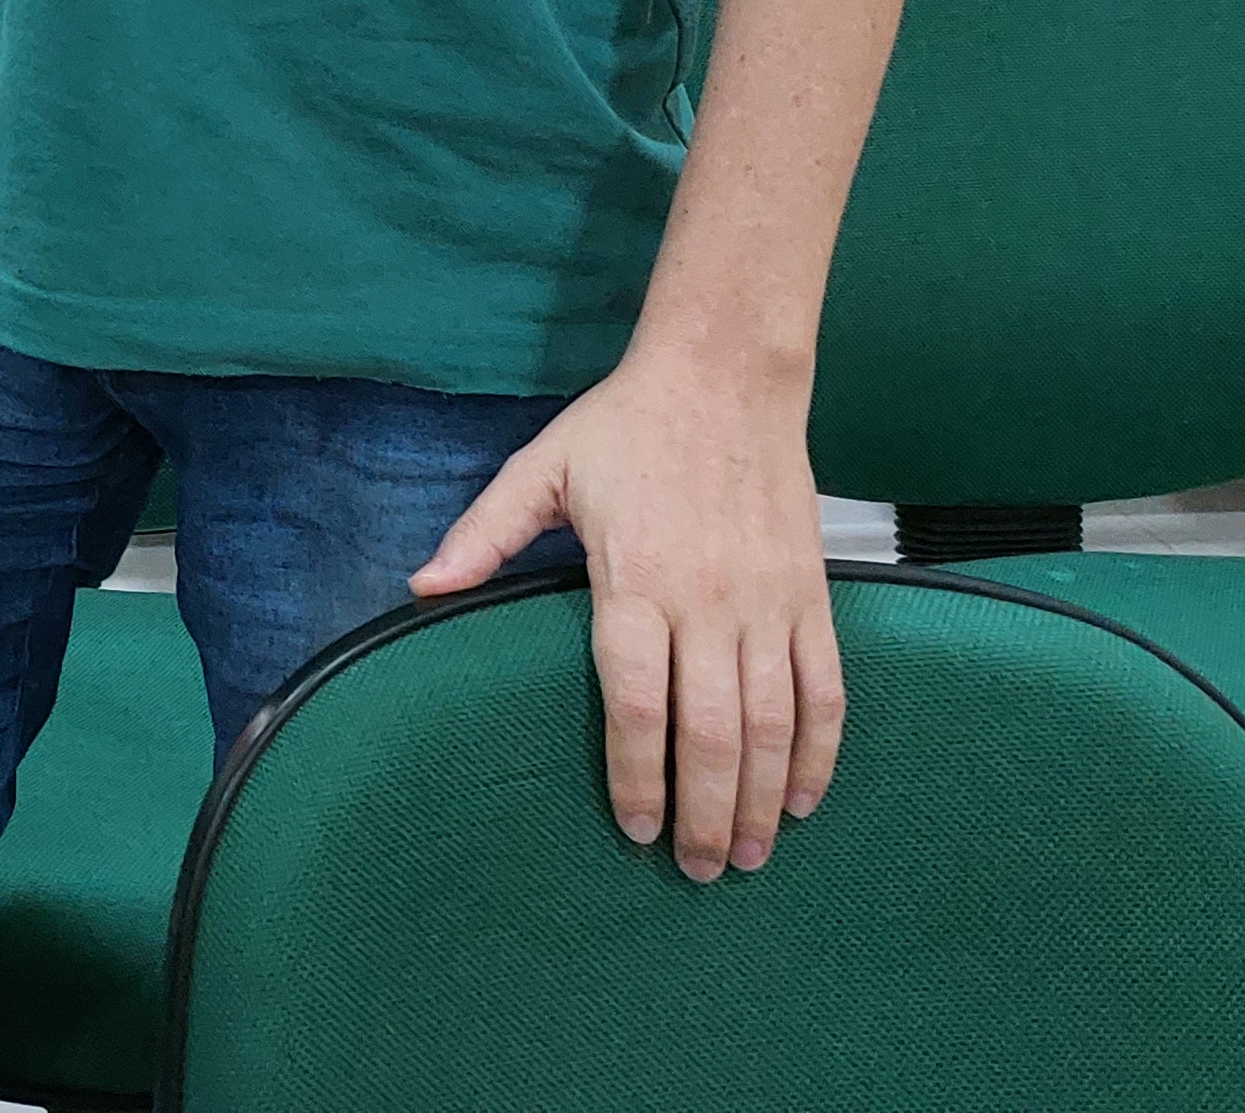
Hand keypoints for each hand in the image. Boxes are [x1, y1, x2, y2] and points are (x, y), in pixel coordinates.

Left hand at [409, 350, 839, 881]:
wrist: (726, 373)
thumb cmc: (624, 426)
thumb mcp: (539, 468)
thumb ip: (483, 535)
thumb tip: (419, 588)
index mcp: (634, 578)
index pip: (637, 701)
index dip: (637, 775)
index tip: (632, 828)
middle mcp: (707, 600)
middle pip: (712, 732)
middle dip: (702, 812)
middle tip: (692, 869)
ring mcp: (767, 601)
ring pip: (774, 724)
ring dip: (761, 800)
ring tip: (745, 856)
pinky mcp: (812, 594)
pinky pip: (825, 689)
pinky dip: (819, 752)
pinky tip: (801, 799)